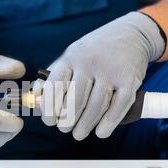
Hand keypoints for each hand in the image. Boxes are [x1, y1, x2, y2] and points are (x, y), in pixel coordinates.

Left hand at [39, 12, 165, 139]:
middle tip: (64, 129)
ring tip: (78, 134)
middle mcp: (90, 63)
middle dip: (66, 121)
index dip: (49, 109)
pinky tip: (101, 132)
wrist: (132, 34)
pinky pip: (118, 107)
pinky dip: (108, 123)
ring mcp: (111, 72)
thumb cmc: (95, 51)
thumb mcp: (71, 56)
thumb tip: (36, 99)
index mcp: (71, 58)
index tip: (49, 121)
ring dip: (85, 126)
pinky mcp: (130, 80)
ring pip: (96, 107)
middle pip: (75, 101)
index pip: (54, 87)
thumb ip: (53, 77)